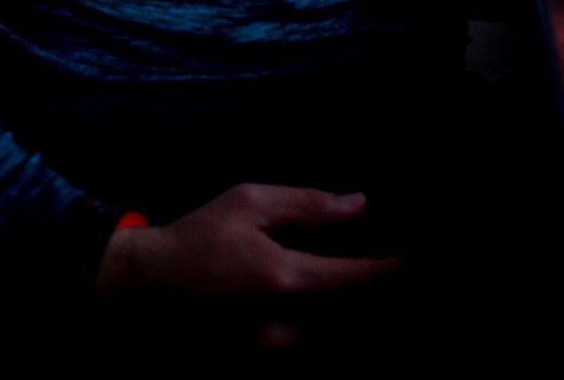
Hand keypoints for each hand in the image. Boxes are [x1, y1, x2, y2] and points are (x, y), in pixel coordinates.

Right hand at [95, 183, 400, 348]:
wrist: (143, 287)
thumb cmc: (198, 234)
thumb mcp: (250, 202)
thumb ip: (307, 204)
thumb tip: (359, 205)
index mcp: (281, 277)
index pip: (354, 279)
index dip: (391, 271)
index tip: (420, 258)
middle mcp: (280, 323)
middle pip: (352, 317)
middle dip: (382, 297)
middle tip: (408, 275)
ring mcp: (267, 349)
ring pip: (334, 336)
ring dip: (360, 314)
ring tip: (381, 288)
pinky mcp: (256, 361)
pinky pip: (309, 345)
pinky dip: (332, 326)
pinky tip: (341, 305)